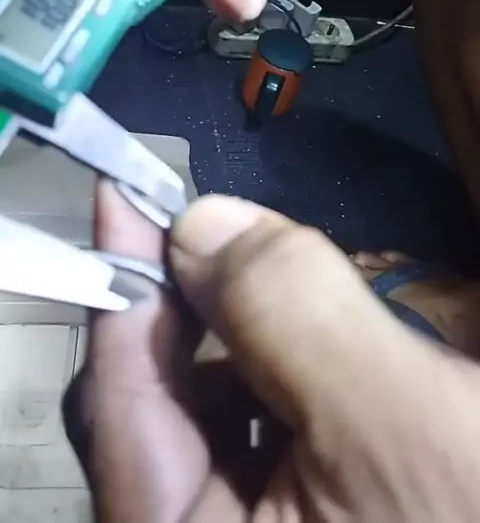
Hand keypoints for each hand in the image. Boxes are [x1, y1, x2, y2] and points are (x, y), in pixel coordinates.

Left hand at [64, 184, 479, 521]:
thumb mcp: (392, 415)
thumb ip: (289, 314)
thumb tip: (199, 224)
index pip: (118, 408)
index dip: (121, 286)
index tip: (125, 192)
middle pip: (155, 406)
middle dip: (188, 308)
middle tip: (211, 229)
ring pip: (206, 413)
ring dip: (237, 333)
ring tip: (280, 280)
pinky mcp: (293, 515)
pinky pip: (255, 429)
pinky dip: (275, 365)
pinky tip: (310, 336)